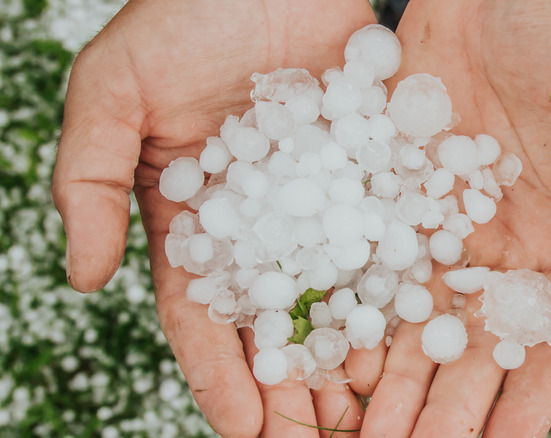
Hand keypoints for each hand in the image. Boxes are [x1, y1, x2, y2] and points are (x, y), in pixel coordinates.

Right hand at [51, 1, 375, 435]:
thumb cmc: (184, 15)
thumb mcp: (113, 91)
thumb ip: (88, 180)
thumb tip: (82, 278)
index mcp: (194, 219)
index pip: (203, 315)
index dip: (220, 376)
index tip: (243, 433)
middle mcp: (260, 223)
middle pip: (274, 323)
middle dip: (291, 388)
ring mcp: (319, 203)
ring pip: (334, 297)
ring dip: (347, 359)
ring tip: (368, 416)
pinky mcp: (370, 177)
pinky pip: (385, 242)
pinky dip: (394, 293)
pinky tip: (410, 339)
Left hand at [359, 0, 550, 435]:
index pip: (548, 347)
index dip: (525, 407)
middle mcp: (500, 254)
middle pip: (470, 354)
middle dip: (441, 415)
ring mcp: (442, 234)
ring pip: (414, 329)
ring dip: (388, 386)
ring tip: (356, 437)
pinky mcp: (394, 204)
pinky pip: (370, 274)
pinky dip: (351, 321)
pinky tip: (325, 362)